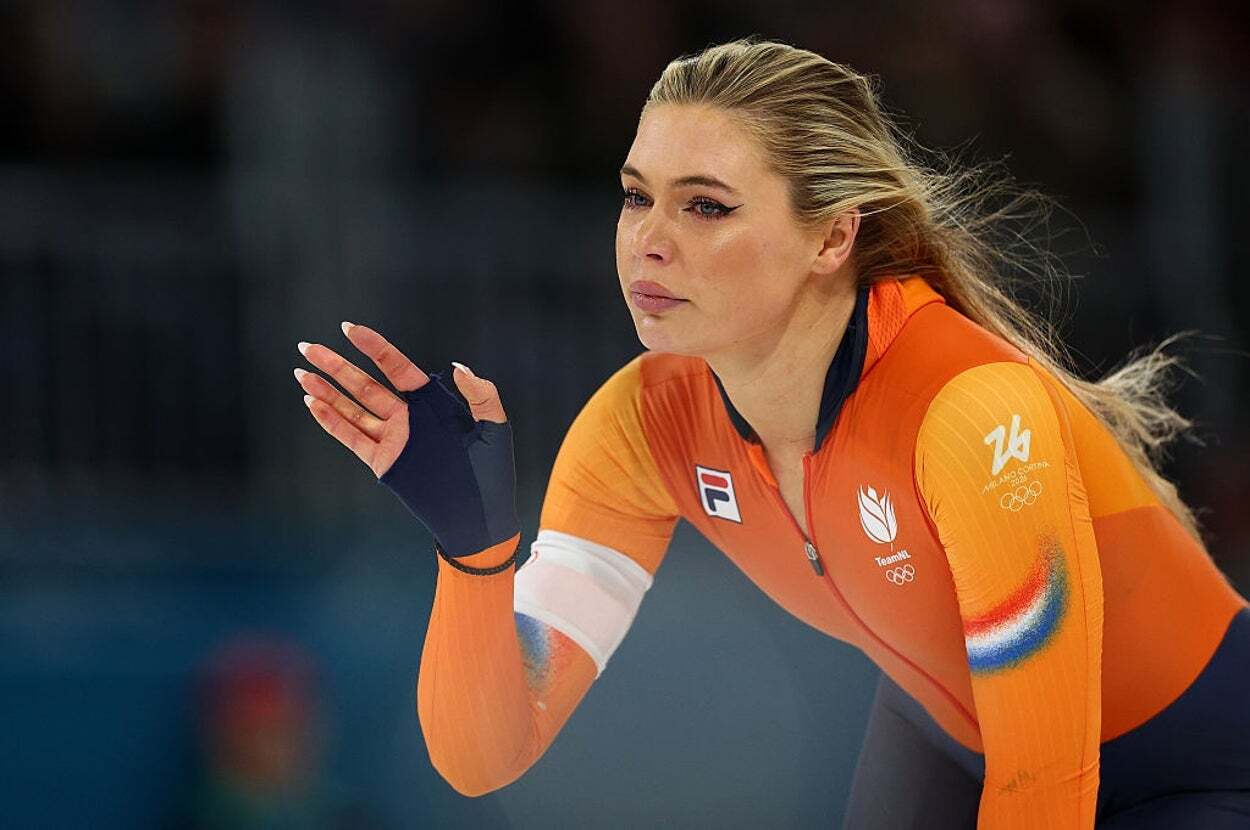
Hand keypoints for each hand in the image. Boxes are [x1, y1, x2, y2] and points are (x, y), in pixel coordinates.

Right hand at [295, 322, 518, 555]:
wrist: (479, 518)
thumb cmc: (492, 474)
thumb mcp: (495, 430)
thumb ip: (482, 395)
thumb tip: (457, 366)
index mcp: (433, 403)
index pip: (397, 367)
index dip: (373, 347)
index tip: (349, 328)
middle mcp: (409, 417)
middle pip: (365, 384)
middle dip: (336, 365)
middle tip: (307, 347)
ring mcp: (393, 439)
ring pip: (353, 409)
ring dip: (326, 392)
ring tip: (300, 372)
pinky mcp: (383, 462)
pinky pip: (352, 437)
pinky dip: (331, 421)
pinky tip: (312, 403)